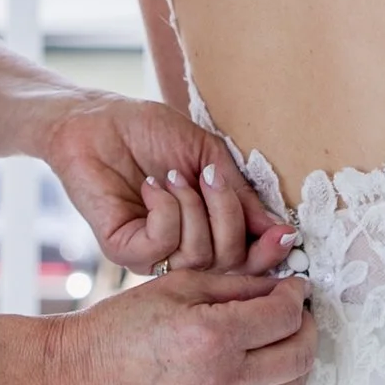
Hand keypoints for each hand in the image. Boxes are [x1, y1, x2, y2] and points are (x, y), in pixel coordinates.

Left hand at [38, 96, 291, 278]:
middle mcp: (182, 251)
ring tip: (171, 176)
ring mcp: (152, 255)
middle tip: (211, 178)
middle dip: (229, 216)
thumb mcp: (209, 158)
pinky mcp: (123, 249)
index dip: (268, 254)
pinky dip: (166, 210)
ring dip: (193, 207)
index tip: (286, 235)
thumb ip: (240, 195)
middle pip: (229, 264)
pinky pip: (163, 245)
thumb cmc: (149, 132)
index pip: (246, 263)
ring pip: (198, 257)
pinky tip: (151, 187)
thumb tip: (281, 230)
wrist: (98, 120)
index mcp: (206, 232)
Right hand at [45, 263, 314, 384]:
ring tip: (280, 333)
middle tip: (296, 309)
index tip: (295, 285)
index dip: (297, 296)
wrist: (80, 375)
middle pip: (300, 357)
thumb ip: (235, 284)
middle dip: (307, 328)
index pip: (285, 317)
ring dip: (295, 356)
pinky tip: (247, 354)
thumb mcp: (178, 285)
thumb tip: (279, 286)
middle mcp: (223, 380)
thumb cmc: (120, 324)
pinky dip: (265, 376)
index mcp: (213, 337)